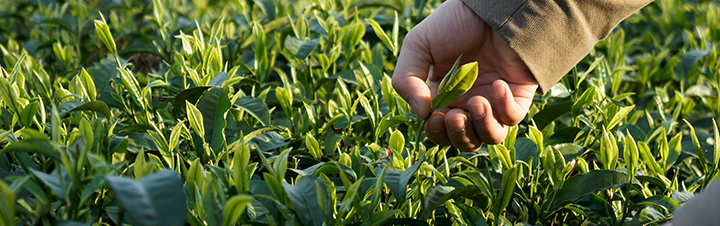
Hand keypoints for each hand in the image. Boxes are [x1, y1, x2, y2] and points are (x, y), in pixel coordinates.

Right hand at [392, 0, 538, 151]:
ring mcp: (494, 101)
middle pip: (463, 140)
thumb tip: (421, 113)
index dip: (436, 130)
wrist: (492, 7)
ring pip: (489, 137)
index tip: (435, 115)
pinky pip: (512, 118)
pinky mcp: (517, 97)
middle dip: (457, 134)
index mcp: (442, 95)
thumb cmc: (454, 22)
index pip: (438, 129)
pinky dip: (504, 107)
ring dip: (481, 127)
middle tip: (454, 115)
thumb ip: (406, 79)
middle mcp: (467, 102)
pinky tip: (499, 84)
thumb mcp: (418, 46)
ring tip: (477, 102)